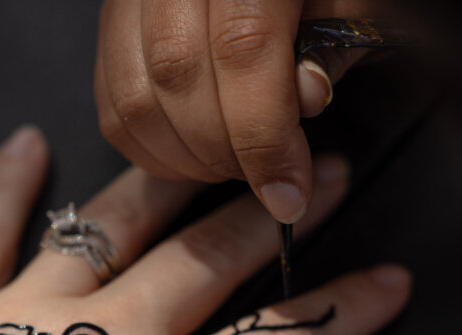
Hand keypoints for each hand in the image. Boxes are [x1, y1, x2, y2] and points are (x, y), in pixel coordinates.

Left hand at [0, 124, 409, 334]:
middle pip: (208, 260)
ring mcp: (19, 320)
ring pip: (112, 225)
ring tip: (208, 142)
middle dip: (274, 213)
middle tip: (322, 169)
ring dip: (169, 179)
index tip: (390, 279)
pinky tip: (26, 146)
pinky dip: (6, 185)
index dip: (342, 313)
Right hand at [94, 0, 375, 222]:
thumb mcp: (351, 2)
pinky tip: (194, 154)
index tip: (288, 190)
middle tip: (266, 179)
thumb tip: (305, 97)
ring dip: (185, 157)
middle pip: (179, 77)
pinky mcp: (111, 27)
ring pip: (135, 97)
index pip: (242, 49)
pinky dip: (151, 147)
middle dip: (226, 151)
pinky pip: (112, 103)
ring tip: (232, 166)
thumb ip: (330, 47)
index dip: (265, 137)